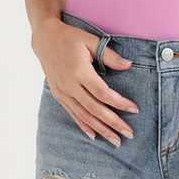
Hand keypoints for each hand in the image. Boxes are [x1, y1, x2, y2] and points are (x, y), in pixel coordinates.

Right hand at [32, 18, 138, 146]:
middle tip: (129, 134)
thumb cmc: (70, 37)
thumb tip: (129, 65)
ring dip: (101, 130)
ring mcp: (63, 92)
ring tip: (116, 141)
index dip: (119, 103)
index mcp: (79, 71)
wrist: (44, 38)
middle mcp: (70, 85)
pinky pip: (73, 114)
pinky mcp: (59, 96)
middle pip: (95, 109)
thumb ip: (109, 55)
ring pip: (84, 116)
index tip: (134, 110)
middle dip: (113, 123)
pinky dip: (84, 126)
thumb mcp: (90, 40)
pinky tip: (95, 136)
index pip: (103, 93)